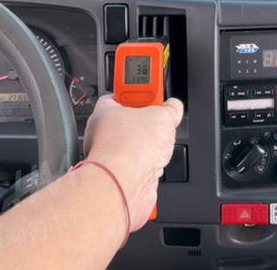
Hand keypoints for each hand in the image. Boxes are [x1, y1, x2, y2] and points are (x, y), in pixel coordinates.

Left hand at [83, 95, 183, 230]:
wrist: (126, 184)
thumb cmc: (130, 148)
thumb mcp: (163, 115)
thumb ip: (170, 109)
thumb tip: (174, 107)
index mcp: (105, 111)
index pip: (118, 95)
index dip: (137, 93)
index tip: (151, 92)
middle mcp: (102, 134)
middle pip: (129, 122)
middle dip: (148, 123)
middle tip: (161, 121)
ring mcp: (111, 158)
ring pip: (135, 147)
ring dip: (149, 148)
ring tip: (159, 146)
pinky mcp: (121, 177)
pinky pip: (138, 167)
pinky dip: (149, 166)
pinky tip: (156, 164)